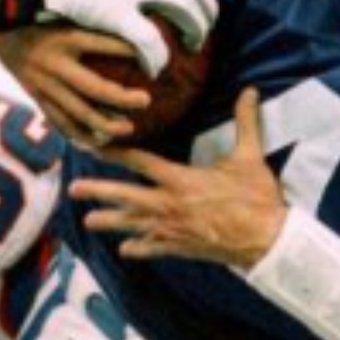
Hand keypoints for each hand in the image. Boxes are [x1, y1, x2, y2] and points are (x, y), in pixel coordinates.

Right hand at [0, 25, 151, 147]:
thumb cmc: (35, 13)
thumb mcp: (62, 8)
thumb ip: (91, 17)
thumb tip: (129, 19)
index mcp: (64, 38)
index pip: (103, 44)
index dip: (128, 50)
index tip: (152, 59)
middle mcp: (55, 63)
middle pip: (95, 88)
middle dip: (123, 98)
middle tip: (146, 101)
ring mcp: (43, 84)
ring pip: (77, 112)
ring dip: (105, 124)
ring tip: (127, 128)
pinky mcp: (34, 95)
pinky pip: (58, 121)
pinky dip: (79, 133)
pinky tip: (96, 142)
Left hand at [69, 88, 287, 267]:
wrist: (266, 239)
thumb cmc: (256, 197)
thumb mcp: (250, 156)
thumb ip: (245, 122)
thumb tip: (251, 90)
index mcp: (181, 179)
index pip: (141, 162)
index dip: (117, 153)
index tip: (97, 148)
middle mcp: (169, 204)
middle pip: (125, 196)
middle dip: (98, 191)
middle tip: (74, 189)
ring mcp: (172, 229)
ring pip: (131, 225)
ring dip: (108, 222)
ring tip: (88, 221)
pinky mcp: (181, 247)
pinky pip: (151, 248)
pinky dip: (137, 248)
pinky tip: (125, 248)